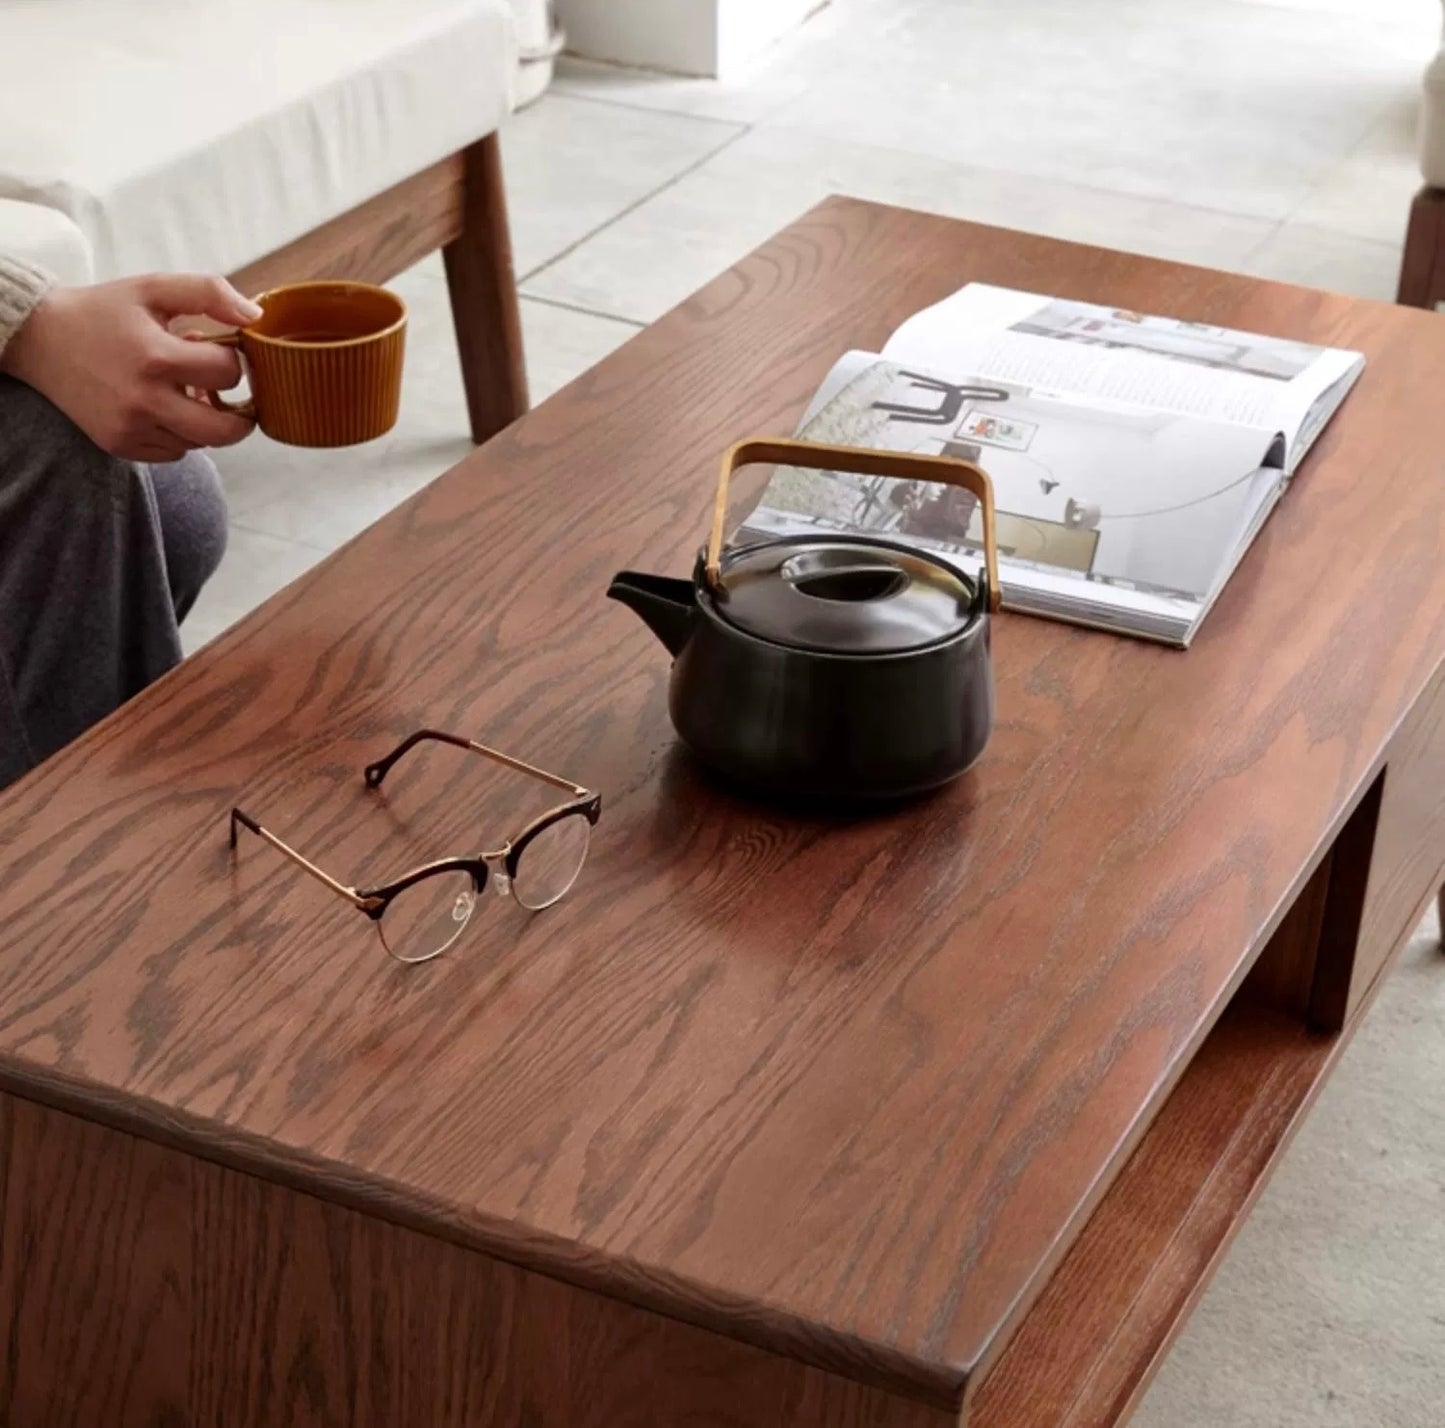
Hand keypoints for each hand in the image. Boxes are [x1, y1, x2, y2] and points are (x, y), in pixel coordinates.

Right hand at [0, 273, 262, 461]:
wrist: (41, 339)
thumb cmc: (105, 312)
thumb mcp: (154, 288)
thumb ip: (209, 292)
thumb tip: (255, 317)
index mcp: (155, 356)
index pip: (227, 373)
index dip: (232, 361)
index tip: (219, 352)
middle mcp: (143, 399)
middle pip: (224, 431)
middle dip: (239, 415)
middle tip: (237, 399)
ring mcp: (130, 427)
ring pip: (199, 443)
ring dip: (204, 421)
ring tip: (185, 391)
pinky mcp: (119, 444)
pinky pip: (173, 453)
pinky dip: (179, 434)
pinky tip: (163, 407)